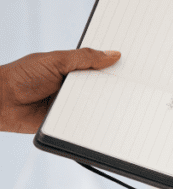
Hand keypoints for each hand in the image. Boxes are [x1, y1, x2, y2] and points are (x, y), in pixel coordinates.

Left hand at [0, 48, 120, 132]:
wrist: (2, 102)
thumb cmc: (22, 76)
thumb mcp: (55, 60)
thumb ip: (84, 58)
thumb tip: (112, 54)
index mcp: (73, 69)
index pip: (100, 68)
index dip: (114, 68)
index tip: (131, 70)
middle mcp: (75, 87)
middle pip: (103, 88)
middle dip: (114, 88)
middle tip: (131, 88)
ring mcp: (73, 105)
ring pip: (98, 106)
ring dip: (106, 105)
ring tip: (121, 104)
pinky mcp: (70, 122)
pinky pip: (89, 122)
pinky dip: (96, 121)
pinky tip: (107, 119)